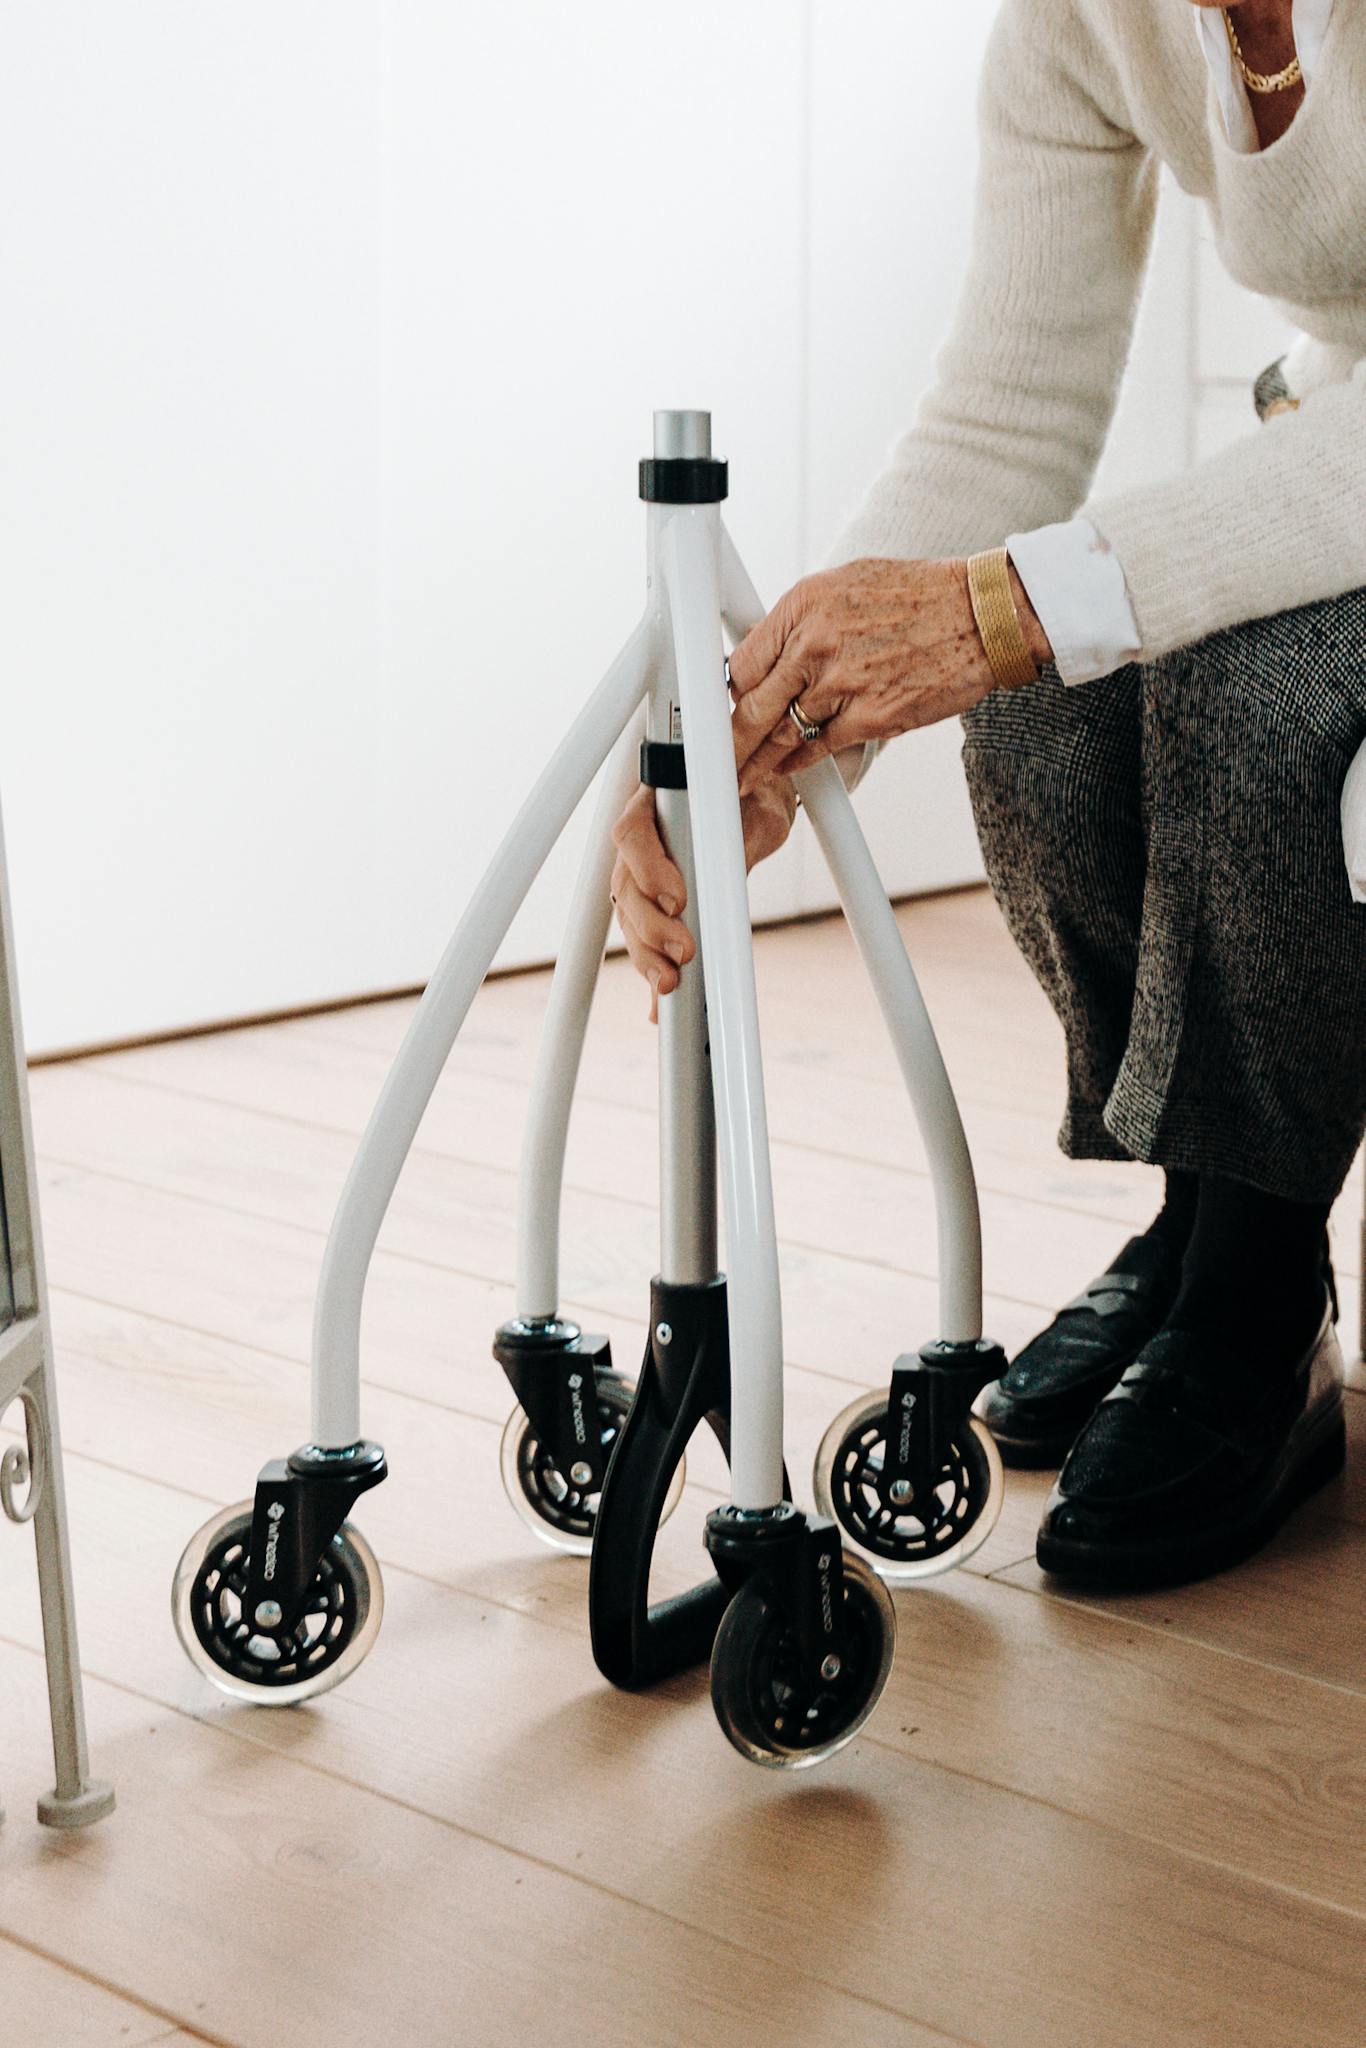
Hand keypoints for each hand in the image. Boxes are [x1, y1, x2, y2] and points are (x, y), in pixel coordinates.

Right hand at [610, 775, 797, 1019]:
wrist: (750, 810)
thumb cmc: (749, 804)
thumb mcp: (753, 815)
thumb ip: (736, 837)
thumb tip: (729, 863)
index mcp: (651, 806)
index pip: (632, 836)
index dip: (649, 871)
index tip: (678, 901)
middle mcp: (636, 846)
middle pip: (626, 889)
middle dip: (652, 927)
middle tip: (685, 951)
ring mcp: (638, 880)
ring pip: (630, 922)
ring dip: (648, 957)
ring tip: (670, 984)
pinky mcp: (651, 911)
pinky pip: (644, 944)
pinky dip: (653, 974)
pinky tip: (657, 1007)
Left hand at [728, 556, 1051, 791]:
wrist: (982, 616)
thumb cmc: (920, 596)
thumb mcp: (847, 584)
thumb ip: (803, 618)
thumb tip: (769, 647)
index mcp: (805, 604)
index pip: (742, 661)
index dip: (729, 692)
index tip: (723, 709)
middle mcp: (816, 643)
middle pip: (751, 704)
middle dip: (728, 739)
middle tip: (714, 759)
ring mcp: (841, 683)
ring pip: (782, 733)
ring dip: (757, 761)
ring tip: (738, 778)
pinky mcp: (870, 716)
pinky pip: (819, 749)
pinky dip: (799, 764)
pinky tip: (785, 771)